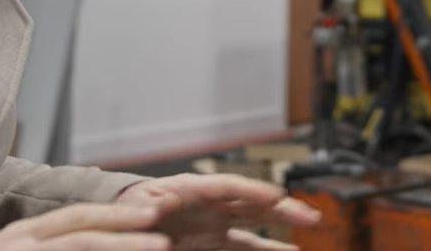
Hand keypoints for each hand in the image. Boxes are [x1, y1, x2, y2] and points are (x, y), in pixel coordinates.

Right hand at [0, 202, 171, 250]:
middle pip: (79, 230)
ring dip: (116, 248)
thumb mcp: (14, 250)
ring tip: (156, 249)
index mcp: (22, 236)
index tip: (154, 215)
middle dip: (125, 230)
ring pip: (74, 247)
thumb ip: (49, 245)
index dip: (115, 215)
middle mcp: (17, 242)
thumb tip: (90, 244)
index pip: (75, 218)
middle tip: (165, 235)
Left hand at [116, 174, 322, 250]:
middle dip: (281, 208)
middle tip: (309, 217)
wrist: (121, 229)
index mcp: (191, 189)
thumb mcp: (132, 208)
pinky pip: (245, 245)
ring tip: (308, 232)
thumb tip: (159, 207)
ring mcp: (214, 223)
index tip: (276, 197)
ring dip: (281, 228)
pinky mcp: (213, 242)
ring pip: (256, 223)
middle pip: (252, 202)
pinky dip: (266, 248)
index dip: (254, 190)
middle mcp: (209, 204)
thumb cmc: (126, 212)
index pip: (228, 186)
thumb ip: (149, 207)